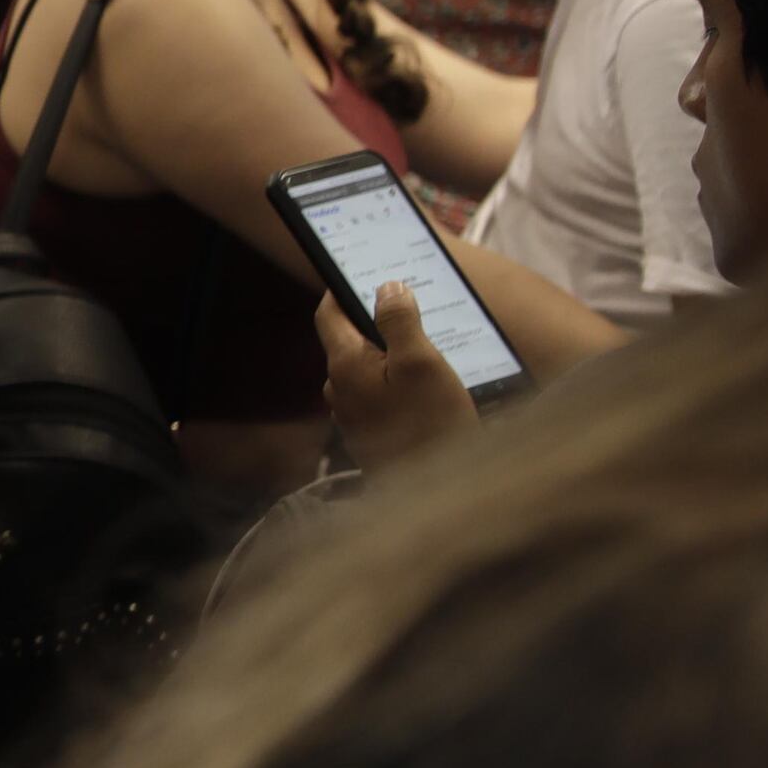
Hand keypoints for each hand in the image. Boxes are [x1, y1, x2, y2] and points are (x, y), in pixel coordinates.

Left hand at [315, 282, 481, 472]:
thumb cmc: (432, 426)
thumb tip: (386, 287)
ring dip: (387, 352)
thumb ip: (399, 321)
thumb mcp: (421, 363)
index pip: (328, 314)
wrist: (438, 498)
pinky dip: (395, 380)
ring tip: (423, 341)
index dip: (342, 288)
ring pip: (365, 369)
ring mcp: (352, 415)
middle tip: (406, 302)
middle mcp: (338, 390)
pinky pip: (377, 394)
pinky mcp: (370, 435)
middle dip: (372, 320)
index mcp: (344, 366)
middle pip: (347, 340)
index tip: (361, 269)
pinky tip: (424, 383)